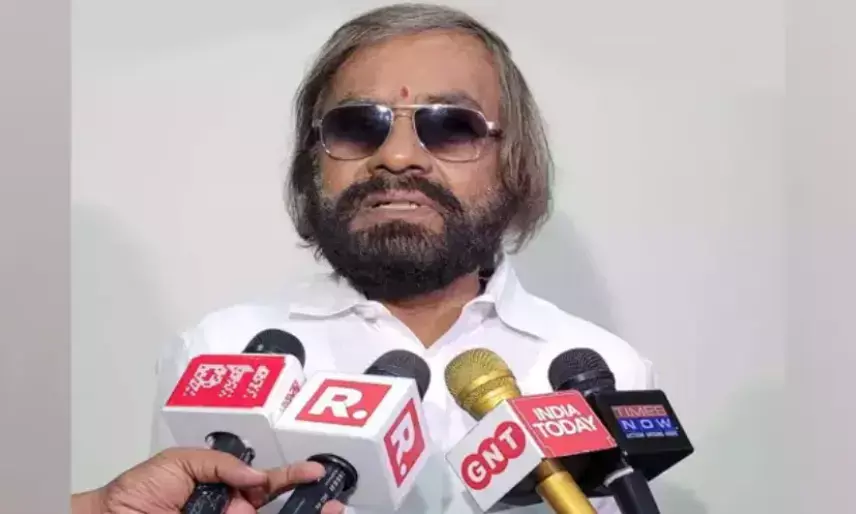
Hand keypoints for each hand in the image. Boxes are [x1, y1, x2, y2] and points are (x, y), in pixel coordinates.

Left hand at [71, 447, 345, 513]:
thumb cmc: (136, 492)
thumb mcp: (180, 462)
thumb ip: (222, 465)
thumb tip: (257, 477)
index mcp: (227, 489)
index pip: (268, 484)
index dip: (293, 478)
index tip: (316, 473)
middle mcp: (232, 513)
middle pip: (277, 511)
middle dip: (306, 505)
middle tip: (332, 504)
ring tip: (320, 511)